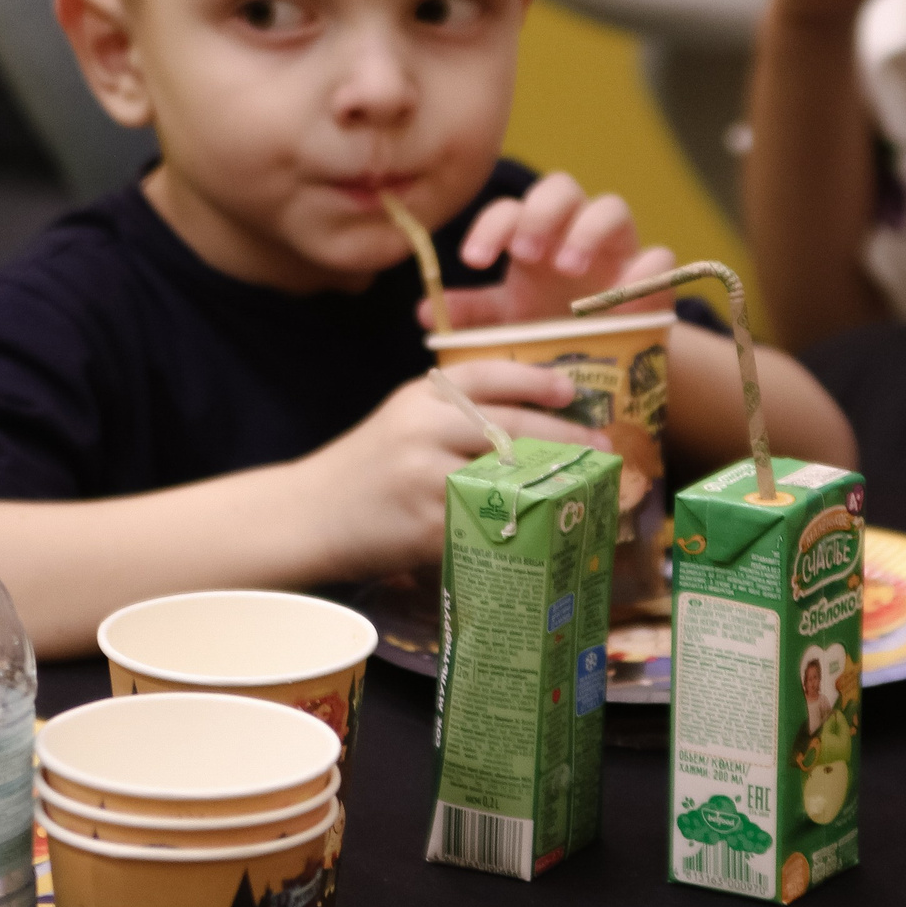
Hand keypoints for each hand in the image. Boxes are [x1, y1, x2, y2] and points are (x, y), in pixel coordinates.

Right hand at [293, 358, 592, 580]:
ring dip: (552, 486)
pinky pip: (485, 523)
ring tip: (582, 492)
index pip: (488, 374)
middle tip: (598, 452)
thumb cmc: (364, 470)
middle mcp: (423, 425)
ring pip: (507, 476)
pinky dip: (517, 529)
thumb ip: (453, 417)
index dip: (536, 380)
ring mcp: (424, 473)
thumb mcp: (402, 421)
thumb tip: (530, 429)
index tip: (571, 391)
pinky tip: (543, 532)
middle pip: (511, 427)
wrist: (307, 513)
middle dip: (563, 441)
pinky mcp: (425, 521)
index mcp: (421, 395)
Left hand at [420, 171, 674, 328]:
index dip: (490, 226)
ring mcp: (619, 248)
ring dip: (587, 230)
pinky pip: (661, 257)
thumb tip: (422, 311)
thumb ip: (471, 313)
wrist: (606, 359)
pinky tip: (620, 298)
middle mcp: (575, 228)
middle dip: (540, 214)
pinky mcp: (654, 276)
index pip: (510, 208)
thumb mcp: (507, 321)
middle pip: (561, 187)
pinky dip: (645, 270)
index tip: (473, 260)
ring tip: (567, 267)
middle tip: (525, 254)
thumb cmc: (551, 325)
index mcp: (535, 235)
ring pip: (611, 206)